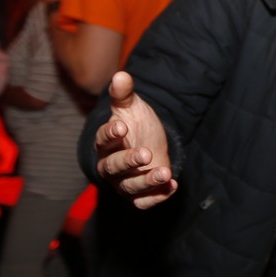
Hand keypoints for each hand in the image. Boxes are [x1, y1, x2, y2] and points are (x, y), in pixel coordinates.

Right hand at [94, 71, 177, 208]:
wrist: (149, 143)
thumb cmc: (135, 124)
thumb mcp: (131, 107)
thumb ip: (124, 94)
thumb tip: (121, 74)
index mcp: (106, 143)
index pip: (102, 140)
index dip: (110, 135)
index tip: (121, 128)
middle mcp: (110, 165)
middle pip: (114, 167)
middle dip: (129, 161)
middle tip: (146, 154)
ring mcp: (123, 182)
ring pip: (130, 187)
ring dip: (147, 182)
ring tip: (166, 173)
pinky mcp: (138, 195)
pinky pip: (143, 202)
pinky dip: (157, 197)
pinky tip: (172, 186)